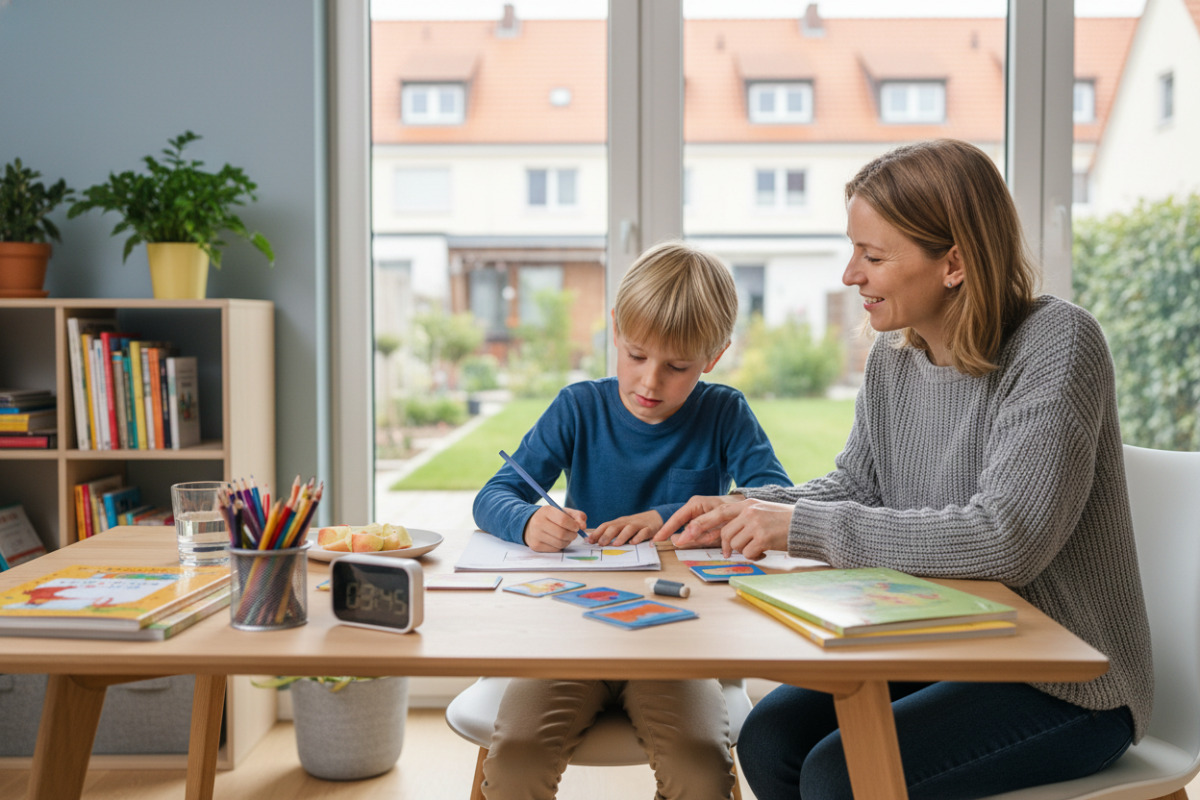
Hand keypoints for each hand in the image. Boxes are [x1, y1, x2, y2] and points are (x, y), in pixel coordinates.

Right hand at [522, 505, 587, 551]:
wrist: (530, 524)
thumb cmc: (551, 518)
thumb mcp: (563, 512)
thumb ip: (577, 515)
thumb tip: (583, 526)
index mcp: (546, 511)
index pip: (563, 520)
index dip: (573, 525)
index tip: (577, 527)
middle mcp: (538, 523)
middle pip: (562, 534)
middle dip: (572, 535)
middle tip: (574, 533)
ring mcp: (536, 535)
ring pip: (559, 543)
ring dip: (567, 541)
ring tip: (566, 537)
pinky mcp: (536, 546)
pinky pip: (555, 549)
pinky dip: (560, 546)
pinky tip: (558, 540)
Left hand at [588, 510, 663, 545]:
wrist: (655, 517)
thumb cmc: (635, 525)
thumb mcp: (622, 527)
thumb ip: (611, 534)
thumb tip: (595, 542)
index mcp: (619, 523)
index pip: (605, 526)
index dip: (597, 533)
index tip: (589, 541)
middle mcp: (627, 523)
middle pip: (615, 527)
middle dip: (607, 535)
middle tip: (601, 544)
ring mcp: (638, 525)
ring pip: (628, 529)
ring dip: (621, 536)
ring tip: (616, 544)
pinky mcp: (649, 529)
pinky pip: (643, 532)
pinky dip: (639, 537)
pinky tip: (634, 543)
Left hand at [656, 495, 791, 558]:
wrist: (806, 524)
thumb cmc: (782, 522)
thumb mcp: (760, 512)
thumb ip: (743, 519)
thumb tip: (725, 536)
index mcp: (746, 504)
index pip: (717, 514)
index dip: (700, 525)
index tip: (686, 535)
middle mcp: (749, 512)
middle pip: (725, 533)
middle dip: (725, 546)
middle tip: (728, 553)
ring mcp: (755, 524)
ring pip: (736, 545)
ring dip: (744, 550)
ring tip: (758, 546)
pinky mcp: (763, 537)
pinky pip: (748, 553)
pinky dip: (755, 556)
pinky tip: (765, 551)